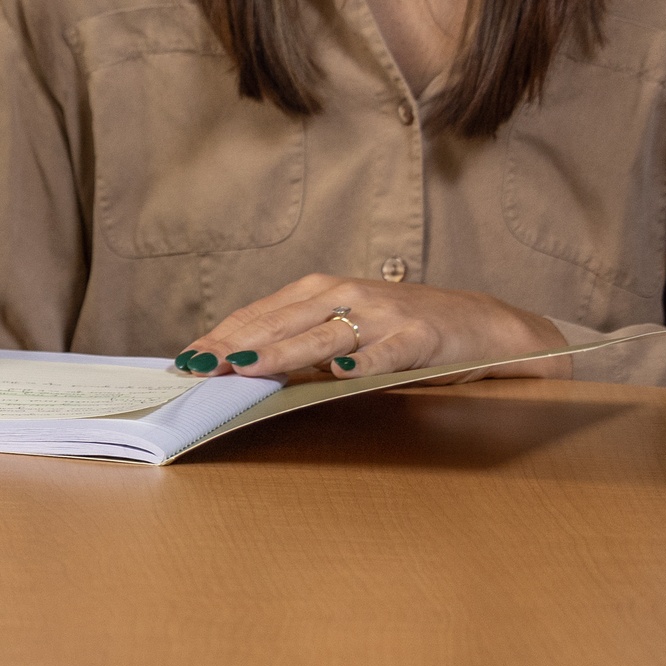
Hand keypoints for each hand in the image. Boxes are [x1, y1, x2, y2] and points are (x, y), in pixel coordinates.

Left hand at [176, 276, 563, 381]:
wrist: (481, 325)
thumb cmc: (400, 330)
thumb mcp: (343, 330)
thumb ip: (297, 345)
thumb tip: (237, 369)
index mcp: (320, 291)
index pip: (258, 315)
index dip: (219, 337)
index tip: (184, 361)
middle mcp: (346, 296)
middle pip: (280, 323)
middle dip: (235, 346)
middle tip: (199, 369)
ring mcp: (384, 315)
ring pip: (323, 335)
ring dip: (283, 352)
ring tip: (247, 368)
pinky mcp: (421, 336)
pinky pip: (388, 352)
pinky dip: (365, 361)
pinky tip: (342, 373)